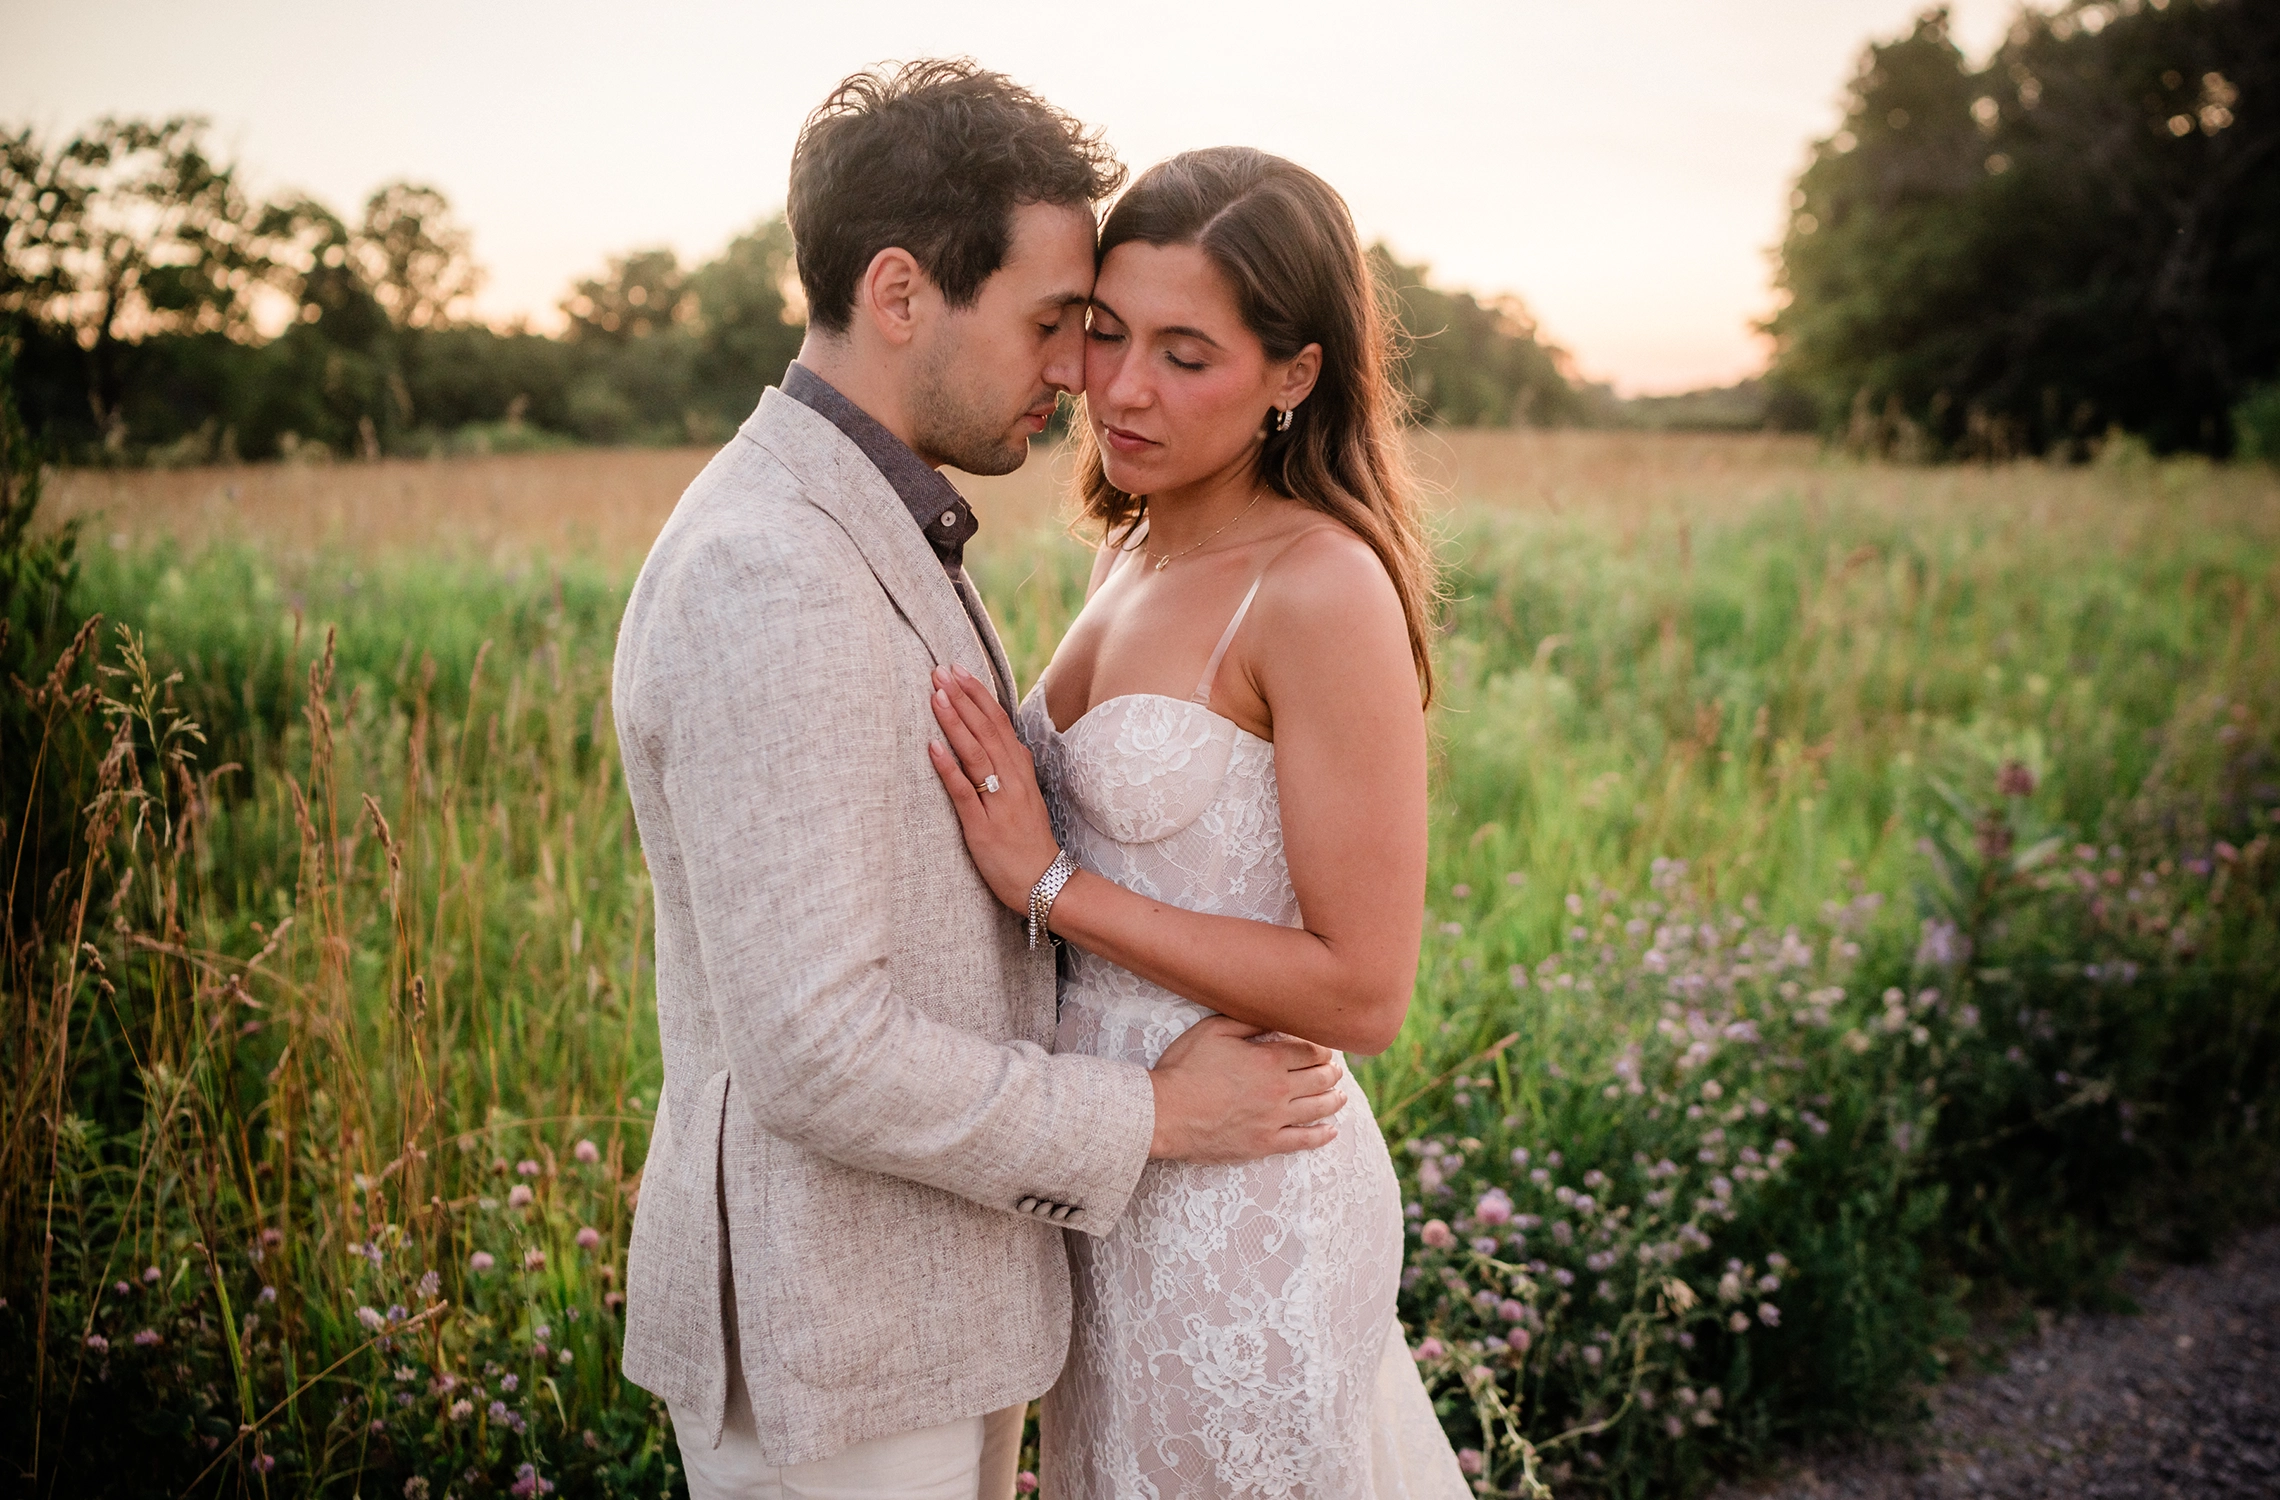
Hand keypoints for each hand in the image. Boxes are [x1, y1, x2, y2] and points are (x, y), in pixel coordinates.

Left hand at [926, 665, 1061, 913]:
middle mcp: (1011, 780)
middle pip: (986, 730)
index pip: (998, 723)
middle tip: (940, 670)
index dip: (977, 695)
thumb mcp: (1023, 795)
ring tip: (936, 695)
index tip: (958, 669)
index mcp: (1020, 770)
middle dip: (961, 698)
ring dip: (955, 722)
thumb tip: (997, 737)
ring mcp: (998, 802)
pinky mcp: (982, 827)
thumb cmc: (1028, 839)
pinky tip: (932, 746)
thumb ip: (1010, 766)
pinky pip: (964, 792)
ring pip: (975, 754)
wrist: (1045, 882)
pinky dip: (948, 768)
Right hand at [1147, 1015, 1346, 1161]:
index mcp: (1269, 1060)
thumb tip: (1272, 1013)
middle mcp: (1279, 1090)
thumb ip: (1247, 1020)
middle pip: (1320, 1079)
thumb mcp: (1213, 1030)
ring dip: (1334, 1099)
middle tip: (1334, 1070)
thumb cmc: (1184, 1068)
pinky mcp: (1264, 1144)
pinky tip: (1331, 1131)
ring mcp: (1274, 1119)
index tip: (1325, 1049)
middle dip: (1332, 1072)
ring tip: (1340, 1095)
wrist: (1165, 1113)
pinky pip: (1303, 1141)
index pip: (1311, 1051)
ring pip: (1318, 1108)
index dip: (1323, 1048)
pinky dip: (1322, 1136)